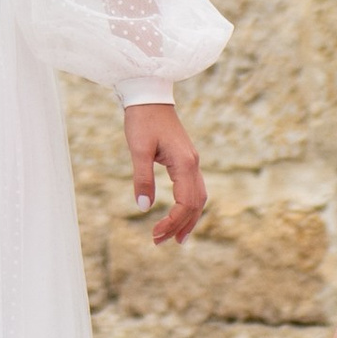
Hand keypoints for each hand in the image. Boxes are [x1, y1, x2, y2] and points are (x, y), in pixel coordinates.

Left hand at [122, 102, 205, 245]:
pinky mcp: (186, 160)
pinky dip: (188, 206)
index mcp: (185, 163)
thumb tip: (144, 207)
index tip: (155, 234)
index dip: (172, 222)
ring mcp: (192, 162)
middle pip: (195, 204)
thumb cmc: (142, 120)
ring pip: (198, 198)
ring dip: (188, 219)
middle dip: (180, 226)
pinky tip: (179, 214)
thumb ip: (142, 178)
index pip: (185, 203)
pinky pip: (193, 189)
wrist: (149, 95)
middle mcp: (193, 164)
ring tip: (176, 238)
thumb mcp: (138, 149)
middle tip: (161, 242)